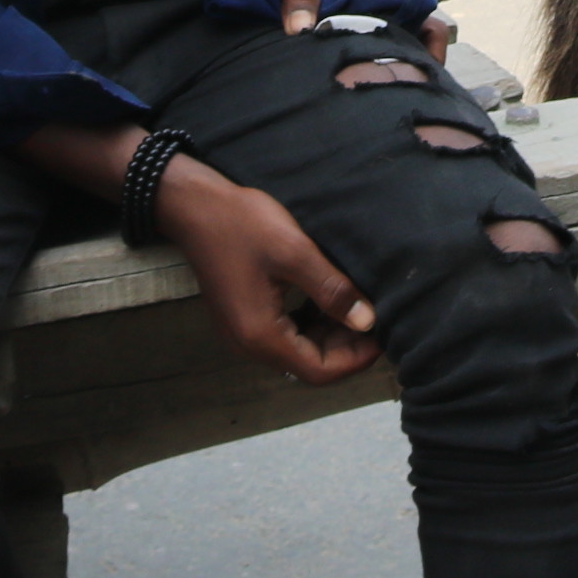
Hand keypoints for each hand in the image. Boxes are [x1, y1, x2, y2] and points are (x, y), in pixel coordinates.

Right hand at [157, 159, 381, 386]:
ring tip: (358, 306)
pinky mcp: (242, 316)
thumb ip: (332, 290)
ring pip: (297, 349)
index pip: (318, 371)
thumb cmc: (242, 224)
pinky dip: (310, 323)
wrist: (194, 206)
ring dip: (329, 334)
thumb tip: (368, 322)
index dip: (355, 359)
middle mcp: (248, 344)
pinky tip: (327, 298)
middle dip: (346, 347)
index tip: (384, 336)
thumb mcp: (294, 252)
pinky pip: (283, 333)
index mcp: (260, 336)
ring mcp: (242, 332)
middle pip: (308, 364)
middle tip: (376, 318)